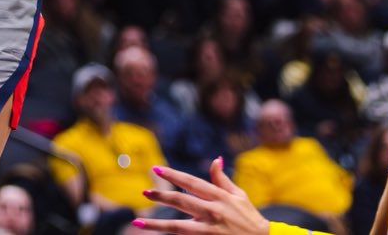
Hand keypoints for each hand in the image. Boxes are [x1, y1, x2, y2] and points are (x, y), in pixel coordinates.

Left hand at [134, 159, 267, 233]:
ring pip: (179, 227)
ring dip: (157, 225)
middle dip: (162, 196)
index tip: (156, 169)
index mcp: (219, 196)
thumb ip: (222, 180)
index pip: (192, 182)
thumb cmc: (249, 217)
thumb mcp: (239, 196)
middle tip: (145, 191)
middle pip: (182, 202)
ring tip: (138, 223)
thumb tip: (215, 159)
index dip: (174, 175)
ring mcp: (210, 230)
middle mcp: (213, 211)